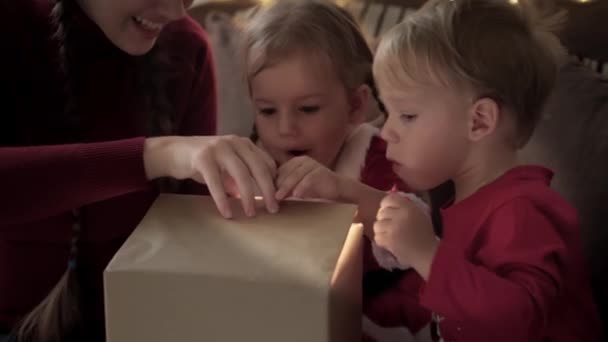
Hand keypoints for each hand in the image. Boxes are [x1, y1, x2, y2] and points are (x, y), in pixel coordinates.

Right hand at [143, 135, 277, 218]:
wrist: (173, 152)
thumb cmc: (204, 162)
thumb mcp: (228, 166)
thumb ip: (243, 176)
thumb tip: (263, 196)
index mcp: (244, 143)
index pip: (267, 163)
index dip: (274, 182)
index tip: (278, 199)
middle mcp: (234, 142)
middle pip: (258, 168)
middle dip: (268, 191)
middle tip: (273, 210)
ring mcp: (219, 148)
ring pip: (241, 174)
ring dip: (248, 197)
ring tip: (251, 213)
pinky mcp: (202, 157)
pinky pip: (216, 182)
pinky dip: (223, 200)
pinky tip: (227, 213)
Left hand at [274, 156, 344, 200]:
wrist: (338, 189)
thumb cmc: (316, 189)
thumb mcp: (297, 187)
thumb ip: (285, 187)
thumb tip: (268, 195)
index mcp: (295, 162)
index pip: (279, 171)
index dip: (271, 183)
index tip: (264, 194)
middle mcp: (303, 161)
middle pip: (285, 173)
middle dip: (276, 186)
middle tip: (268, 197)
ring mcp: (312, 165)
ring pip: (295, 176)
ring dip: (286, 187)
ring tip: (278, 197)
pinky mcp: (321, 172)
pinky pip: (309, 179)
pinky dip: (302, 187)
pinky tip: (297, 195)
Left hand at [373, 193, 437, 279]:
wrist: (429, 253)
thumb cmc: (426, 234)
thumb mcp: (419, 214)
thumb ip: (405, 206)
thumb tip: (390, 200)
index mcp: (409, 207)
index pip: (389, 199)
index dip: (385, 205)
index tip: (388, 211)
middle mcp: (400, 215)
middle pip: (381, 212)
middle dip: (383, 219)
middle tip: (389, 226)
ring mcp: (393, 228)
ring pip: (377, 225)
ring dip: (381, 230)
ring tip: (389, 234)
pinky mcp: (389, 241)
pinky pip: (377, 237)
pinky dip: (381, 240)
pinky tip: (389, 242)